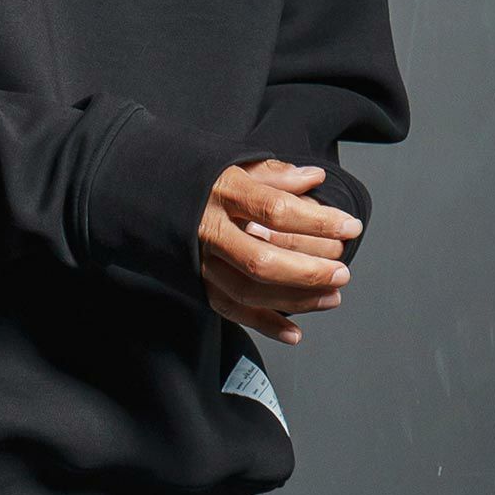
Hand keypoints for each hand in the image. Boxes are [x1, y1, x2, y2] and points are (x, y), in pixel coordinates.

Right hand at [197, 158, 360, 346]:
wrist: (144, 191)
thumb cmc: (196, 176)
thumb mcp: (233, 162)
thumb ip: (275, 174)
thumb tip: (313, 178)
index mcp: (222, 190)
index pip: (277, 209)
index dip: (318, 221)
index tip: (350, 226)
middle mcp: (209, 228)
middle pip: (263, 258)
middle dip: (309, 269)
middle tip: (342, 270)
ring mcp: (200, 259)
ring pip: (250, 290)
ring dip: (296, 299)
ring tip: (332, 295)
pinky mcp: (195, 282)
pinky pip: (230, 310)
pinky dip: (264, 325)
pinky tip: (295, 332)